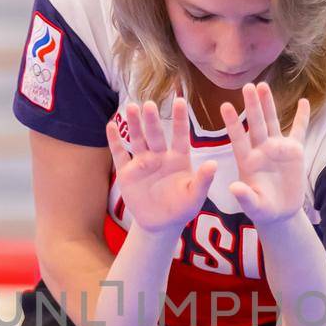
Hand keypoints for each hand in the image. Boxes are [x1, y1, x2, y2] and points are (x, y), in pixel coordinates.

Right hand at [106, 99, 216, 233]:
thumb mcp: (195, 196)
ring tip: (132, 107)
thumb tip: (214, 164)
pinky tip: (110, 126)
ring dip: (134, 124)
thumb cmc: (181, 209)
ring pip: (137, 139)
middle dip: (152, 120)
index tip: (179, 101)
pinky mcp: (127, 173)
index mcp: (179, 159)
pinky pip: (120, 154)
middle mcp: (160, 156)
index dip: (180, 119)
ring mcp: (142, 163)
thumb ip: (203, 180)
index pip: (180, 135)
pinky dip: (114, 141)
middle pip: (155, 134)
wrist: (160, 225)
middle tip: (149, 104)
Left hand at [222, 82, 308, 226]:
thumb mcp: (254, 206)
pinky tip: (304, 102)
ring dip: (269, 104)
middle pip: (256, 124)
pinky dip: (302, 117)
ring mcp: (277, 149)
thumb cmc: (263, 210)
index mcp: (247, 161)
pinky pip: (299, 130)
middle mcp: (261, 150)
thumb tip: (233, 187)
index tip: (224, 106)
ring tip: (263, 85)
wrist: (281, 212)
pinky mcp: (294, 152)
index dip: (232, 123)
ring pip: (272, 122)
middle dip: (252, 106)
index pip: (238, 138)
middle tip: (247, 86)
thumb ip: (244, 196)